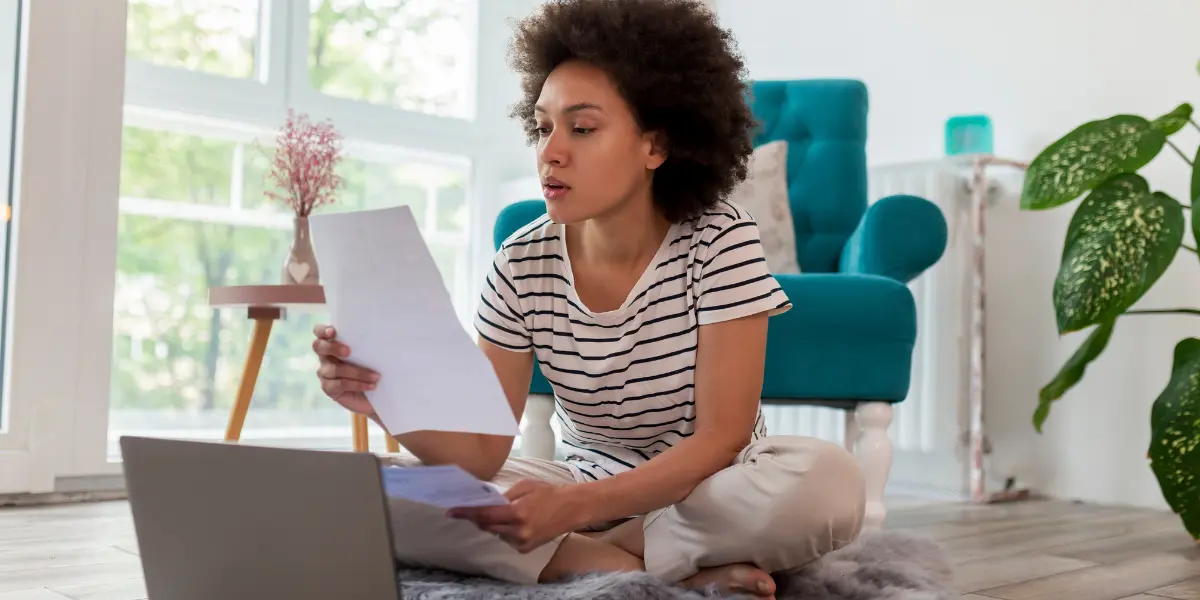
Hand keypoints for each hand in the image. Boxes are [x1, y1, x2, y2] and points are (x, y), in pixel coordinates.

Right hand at [312, 324, 379, 417]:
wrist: (377, 393)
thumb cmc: (374, 367)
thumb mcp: (372, 353)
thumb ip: (368, 343)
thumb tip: (381, 334)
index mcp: (333, 342)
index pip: (320, 332)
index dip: (323, 330)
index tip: (333, 332)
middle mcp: (325, 356)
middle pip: (318, 346)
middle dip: (333, 347)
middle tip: (349, 351)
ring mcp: (325, 372)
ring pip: (334, 369)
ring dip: (357, 372)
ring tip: (376, 376)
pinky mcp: (329, 388)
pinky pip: (340, 384)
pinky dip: (358, 384)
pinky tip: (371, 385)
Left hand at [446, 479, 587, 552]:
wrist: (573, 509)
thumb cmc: (550, 493)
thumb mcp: (526, 486)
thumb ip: (505, 496)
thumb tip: (488, 503)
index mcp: (518, 513)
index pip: (484, 515)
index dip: (466, 513)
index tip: (451, 511)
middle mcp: (518, 531)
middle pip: (487, 526)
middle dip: (478, 518)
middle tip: (474, 508)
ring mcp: (522, 542)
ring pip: (496, 533)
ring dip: (493, 523)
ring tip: (505, 512)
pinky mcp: (526, 549)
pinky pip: (506, 539)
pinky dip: (504, 530)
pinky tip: (515, 522)